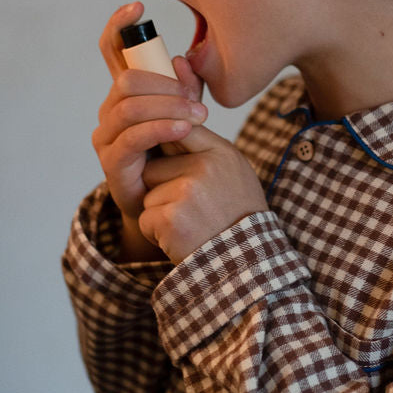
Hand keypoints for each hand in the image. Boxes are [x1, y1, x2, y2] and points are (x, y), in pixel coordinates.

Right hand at [93, 2, 208, 259]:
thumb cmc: (179, 155)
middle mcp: (111, 110)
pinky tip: (183, 129)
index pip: (113, 51)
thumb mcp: (189, 114)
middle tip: (195, 100)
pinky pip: (132, 138)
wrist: (171, 205)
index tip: (137, 7)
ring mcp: (107, 136)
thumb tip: (182, 60)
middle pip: (126, 79)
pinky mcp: (112, 162)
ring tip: (197, 117)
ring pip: (129, 107)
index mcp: (128, 93)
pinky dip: (160, 129)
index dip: (118, 26)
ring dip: (167, 107)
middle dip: (163, 84)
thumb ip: (187, 89)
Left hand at [139, 124, 267, 263]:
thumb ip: (205, 150)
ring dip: (159, 213)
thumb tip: (171, 127)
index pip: (177, 130)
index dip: (166, 148)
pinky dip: (157, 233)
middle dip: (161, 189)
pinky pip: (145, 218)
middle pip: (153, 167)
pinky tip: (181, 239)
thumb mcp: (233, 174)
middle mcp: (205, 167)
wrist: (247, 264)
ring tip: (189, 225)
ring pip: (147, 194)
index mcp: (220, 152)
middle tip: (189, 210)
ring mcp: (187, 192)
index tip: (167, 164)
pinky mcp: (171, 218)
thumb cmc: (238, 218)